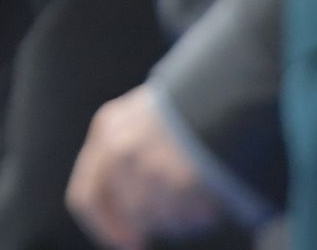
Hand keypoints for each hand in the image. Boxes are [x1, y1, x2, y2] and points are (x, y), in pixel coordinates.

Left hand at [67, 85, 222, 249]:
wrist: (230, 82)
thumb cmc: (190, 106)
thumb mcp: (142, 118)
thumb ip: (123, 156)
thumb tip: (123, 214)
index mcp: (107, 129)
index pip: (86, 197)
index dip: (104, 227)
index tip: (128, 244)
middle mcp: (119, 148)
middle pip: (127, 212)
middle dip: (149, 225)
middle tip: (174, 218)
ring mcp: (148, 164)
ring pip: (157, 219)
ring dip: (179, 216)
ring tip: (200, 187)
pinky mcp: (180, 178)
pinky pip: (187, 217)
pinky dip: (200, 213)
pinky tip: (213, 188)